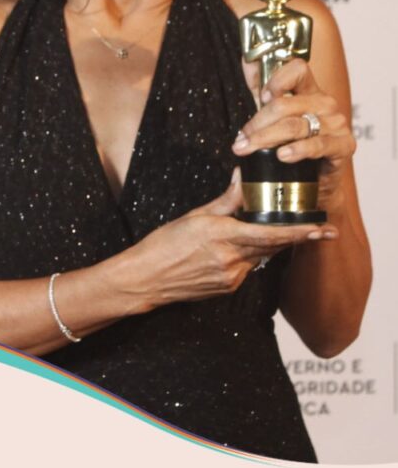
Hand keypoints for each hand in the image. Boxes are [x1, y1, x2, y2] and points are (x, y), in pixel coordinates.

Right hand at [128, 175, 336, 306]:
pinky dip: (247, 257)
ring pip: (260, 257)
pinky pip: (247, 269)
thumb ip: (226, 200)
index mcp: (224, 237)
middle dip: (291, 237)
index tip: (322, 229)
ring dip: (263, 245)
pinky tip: (228, 251)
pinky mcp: (227, 288)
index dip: (300, 233)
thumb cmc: (163, 245)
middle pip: (271, 246)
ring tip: (252, 235)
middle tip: (316, 228)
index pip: (272, 234)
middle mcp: (232, 260)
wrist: (144, 279)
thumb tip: (243, 178)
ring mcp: (231, 278)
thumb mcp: (194, 216)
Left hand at [231, 58, 354, 207]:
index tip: (261, 97)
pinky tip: (282, 155)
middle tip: (240, 140)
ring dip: (265, 139)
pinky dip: (297, 150)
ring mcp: (336, 124)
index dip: (277, 80)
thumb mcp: (273, 121)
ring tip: (248, 149)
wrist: (316, 183)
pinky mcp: (343, 146)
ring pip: (294, 125)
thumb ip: (260, 94)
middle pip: (285, 105)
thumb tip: (245, 60)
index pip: (298, 69)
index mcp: (309, 92)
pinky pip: (318, 145)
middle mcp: (324, 104)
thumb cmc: (293, 148)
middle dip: (256, 124)